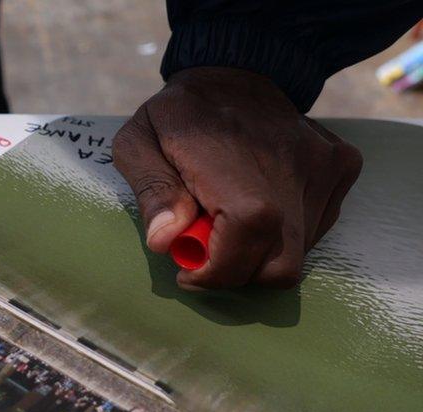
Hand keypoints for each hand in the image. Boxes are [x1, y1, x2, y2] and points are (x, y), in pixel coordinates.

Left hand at [112, 67, 361, 289]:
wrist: (237, 70)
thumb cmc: (179, 115)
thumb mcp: (139, 142)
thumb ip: (151, 190)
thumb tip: (166, 240)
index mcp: (233, 156)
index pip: (249, 231)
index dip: (220, 269)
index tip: (188, 270)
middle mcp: (289, 162)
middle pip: (279, 264)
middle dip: (236, 273)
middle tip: (204, 249)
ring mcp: (323, 166)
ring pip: (297, 252)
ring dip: (257, 252)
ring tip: (228, 218)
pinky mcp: (341, 169)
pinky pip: (314, 230)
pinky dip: (282, 234)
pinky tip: (257, 204)